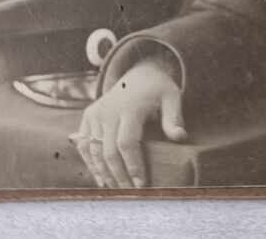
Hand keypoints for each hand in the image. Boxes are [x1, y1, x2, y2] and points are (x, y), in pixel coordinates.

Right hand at [73, 58, 187, 187]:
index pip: (127, 143)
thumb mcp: (172, 97)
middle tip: (129, 193)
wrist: (138, 73)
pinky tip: (100, 179)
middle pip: (108, 151)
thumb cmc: (158, 89)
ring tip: (114, 190)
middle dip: (118, 175)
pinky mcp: (88, 116)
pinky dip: (90, 163)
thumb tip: (180, 137)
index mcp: (129, 108)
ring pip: (93, 150)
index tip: (141, 184)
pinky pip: (84, 144)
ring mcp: (96, 113)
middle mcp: (108, 111)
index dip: (132, 166)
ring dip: (103, 173)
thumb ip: (174, 117)